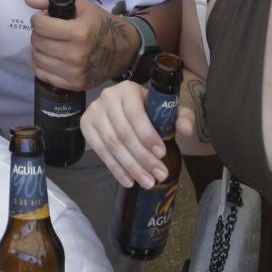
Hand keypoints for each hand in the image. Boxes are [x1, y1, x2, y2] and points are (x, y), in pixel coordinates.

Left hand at [27, 0, 137, 90]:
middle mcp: (75, 55)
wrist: (124, 50)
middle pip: (37, 42)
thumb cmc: (101, 24)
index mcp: (79, 32)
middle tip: (48, 30)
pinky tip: (51, 56)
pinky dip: (42, 64)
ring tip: (49, 43)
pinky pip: (42, 75)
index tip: (45, 18)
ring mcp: (74, 73)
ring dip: (38, 48)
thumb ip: (52, 0)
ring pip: (37, 59)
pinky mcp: (74, 85)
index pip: (40, 26)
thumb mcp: (82, 6)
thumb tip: (28, 0)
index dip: (38, 19)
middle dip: (38, 33)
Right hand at [80, 79, 198, 188]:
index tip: (162, 154)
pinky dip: (115, 169)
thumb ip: (181, 116)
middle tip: (159, 175)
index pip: (136, 115)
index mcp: (128, 90)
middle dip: (143, 158)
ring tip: (147, 182)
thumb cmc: (147, 108)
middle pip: (124, 134)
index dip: (148, 136)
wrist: (123, 105)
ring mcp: (93, 112)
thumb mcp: (165, 108)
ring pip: (112, 145)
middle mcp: (107, 98)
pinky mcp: (86, 127)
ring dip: (131, 167)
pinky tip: (129, 181)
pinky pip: (100, 152)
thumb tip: (186, 129)